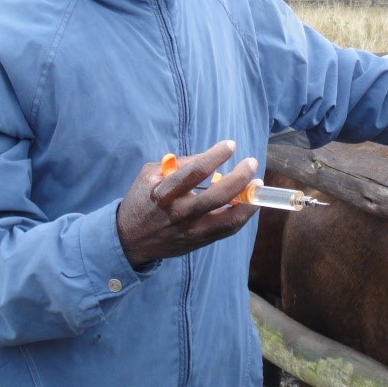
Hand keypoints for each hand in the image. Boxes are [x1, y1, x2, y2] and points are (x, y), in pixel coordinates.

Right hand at [116, 140, 259, 267]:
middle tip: (252, 163)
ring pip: (229, 219)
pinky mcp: (199, 242)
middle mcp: (179, 213)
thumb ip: (179, 164)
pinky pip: (228, 230)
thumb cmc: (142, 200)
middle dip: (240, 178)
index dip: (216, 156)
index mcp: (164, 193)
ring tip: (257, 185)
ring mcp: (191, 231)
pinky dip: (242, 215)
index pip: (195, 172)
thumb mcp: (150, 175)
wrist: (130, 240)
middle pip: (217, 196)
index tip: (231, 145)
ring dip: (249, 201)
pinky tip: (249, 202)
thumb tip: (209, 157)